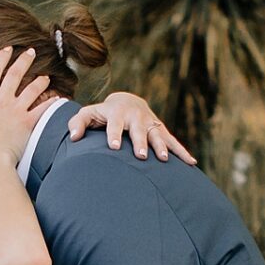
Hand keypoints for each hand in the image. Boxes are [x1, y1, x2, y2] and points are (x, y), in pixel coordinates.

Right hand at [0, 46, 52, 169]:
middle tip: (31, 52)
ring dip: (40, 81)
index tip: (7, 49)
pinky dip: (51, 104)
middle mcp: (2, 100)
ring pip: (32, 90)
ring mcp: (17, 111)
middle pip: (15, 75)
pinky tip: (58, 99)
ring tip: (45, 77)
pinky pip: (43, 110)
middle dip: (24, 61)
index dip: (1, 58)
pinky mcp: (28, 123)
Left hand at [66, 92, 196, 162]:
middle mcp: (135, 117)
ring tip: (164, 160)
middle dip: (141, 142)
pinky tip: (191, 163)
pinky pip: (172, 141)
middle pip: (138, 130)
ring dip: (161, 147)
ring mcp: (149, 123)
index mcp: (117, 113)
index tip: (114, 147)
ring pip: (157, 135)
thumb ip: (78, 123)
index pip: (114, 125)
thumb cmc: (103, 113)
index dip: (114, 135)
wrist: (127, 101)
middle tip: (141, 156)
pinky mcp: (160, 130)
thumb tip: (73, 138)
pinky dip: (182, 151)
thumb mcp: (89, 113)